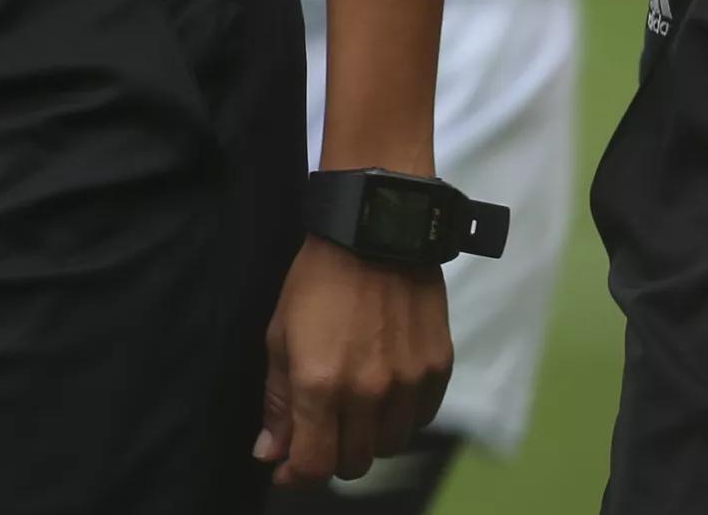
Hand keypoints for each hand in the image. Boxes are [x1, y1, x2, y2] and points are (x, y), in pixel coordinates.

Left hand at [254, 239, 452, 487]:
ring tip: (355, 406)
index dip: (297, 476)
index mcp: (320, 383)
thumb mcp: (281, 335)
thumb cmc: (318, 279)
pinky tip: (387, 391)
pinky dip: (402, 416)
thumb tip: (270, 453)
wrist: (375, 231)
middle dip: (332, 455)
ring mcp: (408, 382)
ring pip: (390, 446)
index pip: (314, 465)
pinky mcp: (438, 367)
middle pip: (354, 463)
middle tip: (322, 431)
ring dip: (369, 438)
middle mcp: (368, 391)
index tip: (288, 468)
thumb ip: (278, 401)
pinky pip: (421, 418)